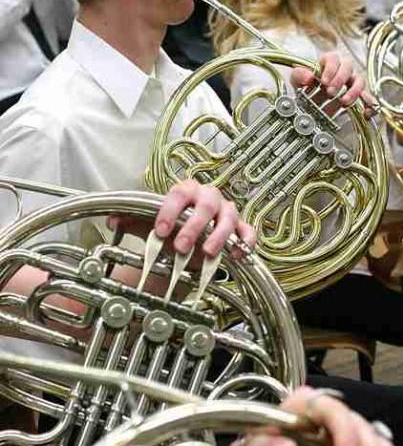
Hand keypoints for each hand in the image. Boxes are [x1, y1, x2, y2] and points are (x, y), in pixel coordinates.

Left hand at [107, 179, 255, 259]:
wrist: (190, 238)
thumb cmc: (172, 225)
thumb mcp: (149, 222)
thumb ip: (130, 219)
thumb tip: (112, 219)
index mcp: (186, 190)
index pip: (179, 193)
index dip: (170, 211)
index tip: (160, 230)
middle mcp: (208, 197)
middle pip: (206, 204)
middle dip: (193, 225)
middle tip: (180, 246)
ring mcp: (227, 211)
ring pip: (228, 217)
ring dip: (218, 235)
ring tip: (207, 253)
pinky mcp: (240, 228)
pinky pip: (248, 232)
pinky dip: (244, 242)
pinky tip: (235, 255)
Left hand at [291, 51, 375, 115]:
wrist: (309, 100)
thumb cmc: (305, 84)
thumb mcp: (297, 79)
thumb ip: (299, 75)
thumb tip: (309, 77)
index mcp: (328, 61)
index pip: (333, 58)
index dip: (330, 69)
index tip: (323, 81)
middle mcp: (342, 70)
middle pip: (348, 67)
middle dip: (339, 80)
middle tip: (330, 92)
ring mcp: (351, 82)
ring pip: (359, 81)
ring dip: (353, 92)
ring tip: (344, 102)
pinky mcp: (356, 96)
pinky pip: (367, 98)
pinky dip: (368, 104)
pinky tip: (365, 112)